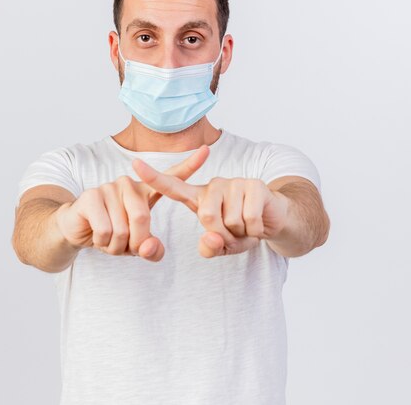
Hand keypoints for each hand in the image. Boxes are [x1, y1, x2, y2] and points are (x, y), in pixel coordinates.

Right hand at [55, 145, 210, 261]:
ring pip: (122, 229)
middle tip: (124, 247)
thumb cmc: (110, 233)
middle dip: (133, 243)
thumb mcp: (135, 245)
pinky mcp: (90, 196)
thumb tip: (150, 247)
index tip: (207, 149)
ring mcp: (108, 187)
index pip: (171, 177)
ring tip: (108, 239)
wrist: (75, 229)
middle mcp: (128, 184)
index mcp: (144, 192)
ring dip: (115, 246)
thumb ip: (151, 249)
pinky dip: (102, 243)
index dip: (190, 164)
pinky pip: (105, 230)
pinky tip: (96, 235)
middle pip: (142, 219)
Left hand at [132, 160, 290, 257]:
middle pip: (206, 216)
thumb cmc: (244, 229)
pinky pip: (249, 219)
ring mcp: (234, 182)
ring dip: (241, 233)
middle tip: (234, 232)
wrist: (276, 221)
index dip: (153, 177)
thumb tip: (211, 237)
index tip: (134, 163)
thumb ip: (211, 247)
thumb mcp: (224, 245)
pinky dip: (255, 230)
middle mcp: (214, 186)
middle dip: (222, 234)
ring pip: (229, 220)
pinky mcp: (254, 185)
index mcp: (200, 198)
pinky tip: (259, 223)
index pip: (172, 187)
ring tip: (247, 225)